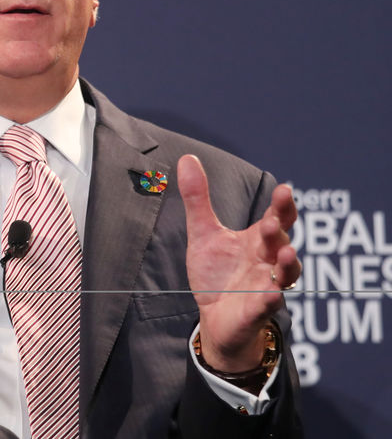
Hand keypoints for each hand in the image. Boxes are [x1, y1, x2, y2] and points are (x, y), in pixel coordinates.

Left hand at [178, 154, 299, 372]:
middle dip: (281, 231)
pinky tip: (271, 295)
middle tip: (275, 220)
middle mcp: (268, 261)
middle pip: (282, 242)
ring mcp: (267, 286)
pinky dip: (270, 299)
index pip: (276, 218)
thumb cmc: (217, 273)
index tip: (284, 190)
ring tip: (287, 252)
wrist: (214, 317)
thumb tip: (187, 157)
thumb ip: (198, 198)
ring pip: (285, 274)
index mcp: (258, 240)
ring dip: (288, 264)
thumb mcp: (204, 233)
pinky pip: (268, 305)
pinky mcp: (257, 311)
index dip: (282, 206)